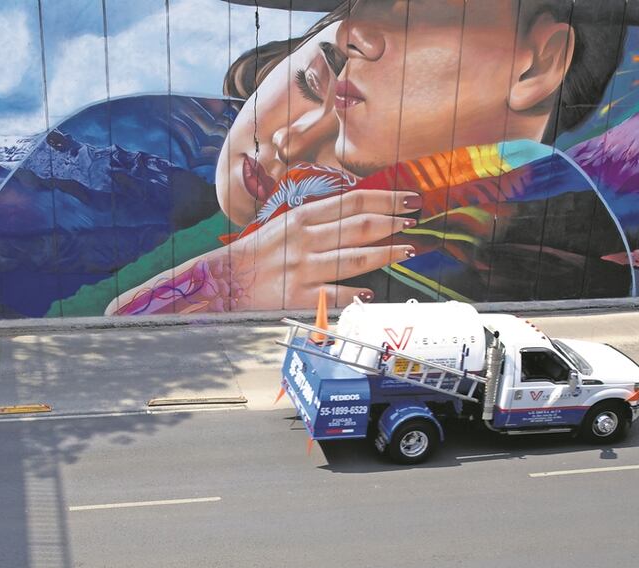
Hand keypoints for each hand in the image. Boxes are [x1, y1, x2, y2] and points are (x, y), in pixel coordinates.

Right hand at [222, 188, 419, 309]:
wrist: (223, 281)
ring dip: (386, 253)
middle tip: (415, 222)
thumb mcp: (285, 226)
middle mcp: (305, 239)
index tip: (410, 199)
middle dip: (393, 222)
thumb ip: (318, 221)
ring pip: (355, 258)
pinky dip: (355, 295)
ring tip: (406, 250)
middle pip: (360, 226)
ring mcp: (302, 268)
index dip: (387, 198)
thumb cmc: (258, 254)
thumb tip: (359, 215)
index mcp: (302, 218)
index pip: (354, 202)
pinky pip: (335, 295)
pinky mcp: (297, 297)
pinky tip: (370, 294)